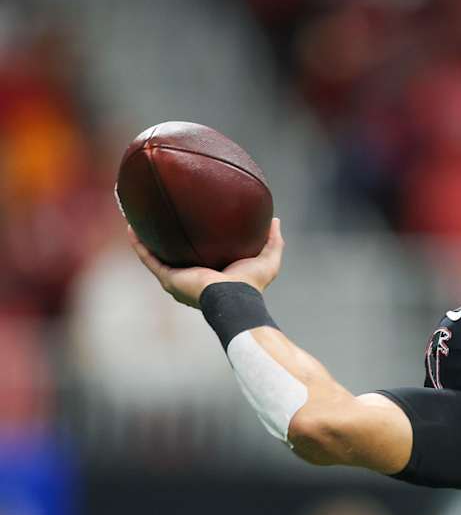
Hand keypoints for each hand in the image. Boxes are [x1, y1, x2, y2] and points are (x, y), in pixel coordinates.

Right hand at [127, 218, 284, 307]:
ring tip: (138, 219)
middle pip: (174, 255)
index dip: (195, 241)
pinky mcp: (169, 279)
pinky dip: (139, 245)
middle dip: (166, 239)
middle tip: (161, 217)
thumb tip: (275, 220)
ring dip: (146, 240)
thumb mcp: (267, 258)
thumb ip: (273, 241)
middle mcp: (192, 277)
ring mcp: (178, 279)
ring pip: (157, 256)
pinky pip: (149, 259)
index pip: (200, 255)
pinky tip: (131, 228)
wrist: (235, 297)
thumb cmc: (252, 284)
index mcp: (212, 274)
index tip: (191, 222)